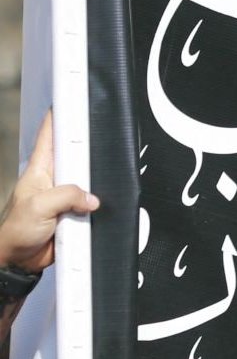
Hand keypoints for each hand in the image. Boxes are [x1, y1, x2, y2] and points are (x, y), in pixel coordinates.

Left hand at [0, 112, 97, 274]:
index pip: (50, 134)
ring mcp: (64, 196)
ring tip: (92, 193)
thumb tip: (90, 196)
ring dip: (94, 187)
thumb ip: (66, 196)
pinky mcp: (74, 212)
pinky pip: (92, 204)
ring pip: (89, 182)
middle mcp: (54, 179)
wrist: (18, 259)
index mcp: (40, 169)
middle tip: (99, 146)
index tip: (73, 99)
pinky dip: (97, 207)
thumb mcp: (38, 207)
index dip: (60, 115)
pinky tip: (96, 209)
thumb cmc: (15, 231)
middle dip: (90, 152)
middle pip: (78, 156)